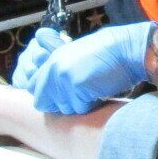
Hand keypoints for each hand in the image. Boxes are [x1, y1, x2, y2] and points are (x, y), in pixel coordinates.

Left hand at [13, 23, 155, 113]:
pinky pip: (80, 108)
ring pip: (65, 108)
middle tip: (80, 95)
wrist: (124, 50)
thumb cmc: (104, 56)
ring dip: (79, 105)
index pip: (33, 88)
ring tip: (91, 90)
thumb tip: (43, 99)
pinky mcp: (77, 85)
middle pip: (45, 103)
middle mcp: (53, 69)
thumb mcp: (73, 59)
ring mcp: (64, 77)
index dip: (47, 98)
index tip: (63, 96)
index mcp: (51, 61)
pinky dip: (91, 105)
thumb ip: (56, 74)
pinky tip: (99, 92)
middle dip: (63, 104)